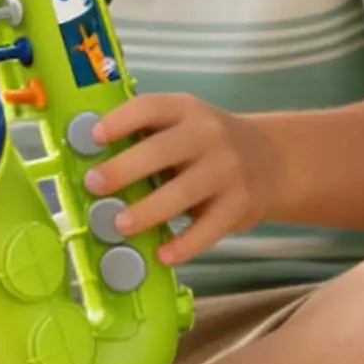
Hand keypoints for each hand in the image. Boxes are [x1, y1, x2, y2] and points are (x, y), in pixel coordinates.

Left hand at [85, 93, 286, 265]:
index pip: (150, 108)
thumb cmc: (206, 144)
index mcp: (185, 110)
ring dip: (148, 211)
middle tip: (94, 185)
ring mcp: (227, 170)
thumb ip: (146, 135)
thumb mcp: (182, 124)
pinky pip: (209, 228)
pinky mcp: (240, 205)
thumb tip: (89, 159)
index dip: (120, 120)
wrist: (273, 160)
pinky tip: (163, 255)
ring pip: (183, 192)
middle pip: (161, 151)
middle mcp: (208, 135)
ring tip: (118, 225)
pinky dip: (185, 244)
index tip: (93, 136)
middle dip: (124, 169)